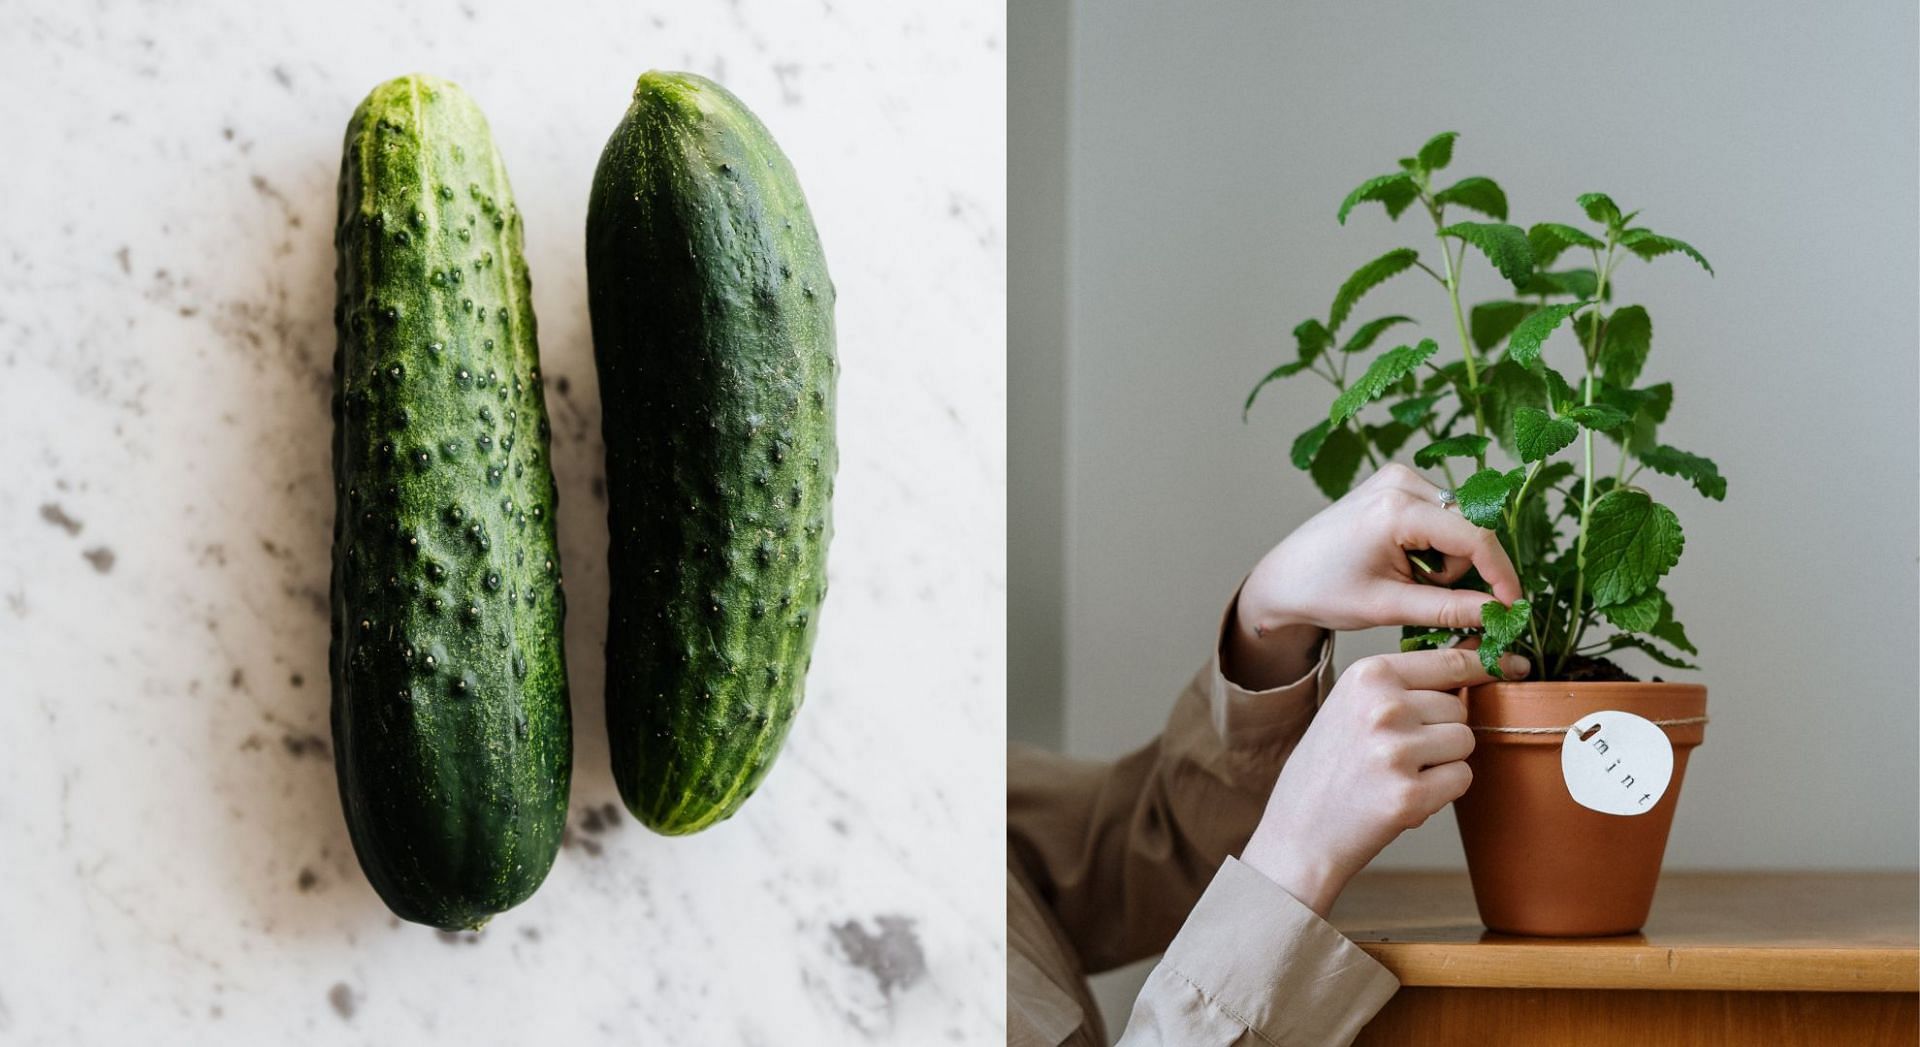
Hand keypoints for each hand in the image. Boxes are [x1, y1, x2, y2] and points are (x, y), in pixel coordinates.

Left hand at [1226, 464, 1521, 689]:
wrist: (1286, 577)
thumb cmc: (1326, 591)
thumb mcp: (1389, 607)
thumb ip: (1449, 609)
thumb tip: (1501, 613)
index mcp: (1395, 509)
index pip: (1474, 537)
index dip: (1501, 574)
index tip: (1513, 608)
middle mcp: (1400, 481)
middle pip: (1470, 528)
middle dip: (1462, 570)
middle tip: (1425, 595)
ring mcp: (1398, 477)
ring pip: (1460, 524)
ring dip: (1447, 560)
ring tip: (1407, 579)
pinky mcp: (1397, 482)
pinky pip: (1443, 516)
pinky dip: (1436, 546)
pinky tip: (1404, 561)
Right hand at [1239, 645, 1527, 916]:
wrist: (1299, 831)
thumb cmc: (1329, 766)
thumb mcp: (1352, 705)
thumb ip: (1405, 682)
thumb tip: (1474, 653)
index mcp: (1367, 675)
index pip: (1449, 662)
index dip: (1484, 667)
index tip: (1513, 666)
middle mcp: (1383, 707)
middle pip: (1458, 708)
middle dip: (1442, 731)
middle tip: (1399, 752)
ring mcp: (1396, 751)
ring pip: (1465, 742)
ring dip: (1444, 761)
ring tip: (1400, 774)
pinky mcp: (1410, 795)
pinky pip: (1462, 779)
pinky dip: (1442, 791)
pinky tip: (1404, 796)